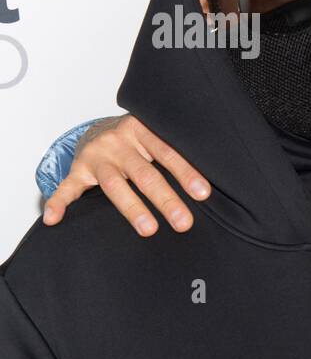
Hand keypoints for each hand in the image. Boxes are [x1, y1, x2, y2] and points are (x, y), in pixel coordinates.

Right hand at [42, 115, 209, 235]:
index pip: (168, 154)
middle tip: (184, 223)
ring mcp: (96, 157)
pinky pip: (67, 188)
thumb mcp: (155, 135)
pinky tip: (54, 219)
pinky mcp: (77, 170)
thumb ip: (175, 151)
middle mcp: (118, 142)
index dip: (186, 174)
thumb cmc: (138, 139)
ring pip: (114, 185)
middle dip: (166, 199)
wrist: (99, 129)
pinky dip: (59, 203)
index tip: (203, 194)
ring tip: (149, 230)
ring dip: (132, 208)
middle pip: (145, 174)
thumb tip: (208, 181)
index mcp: (142, 131)